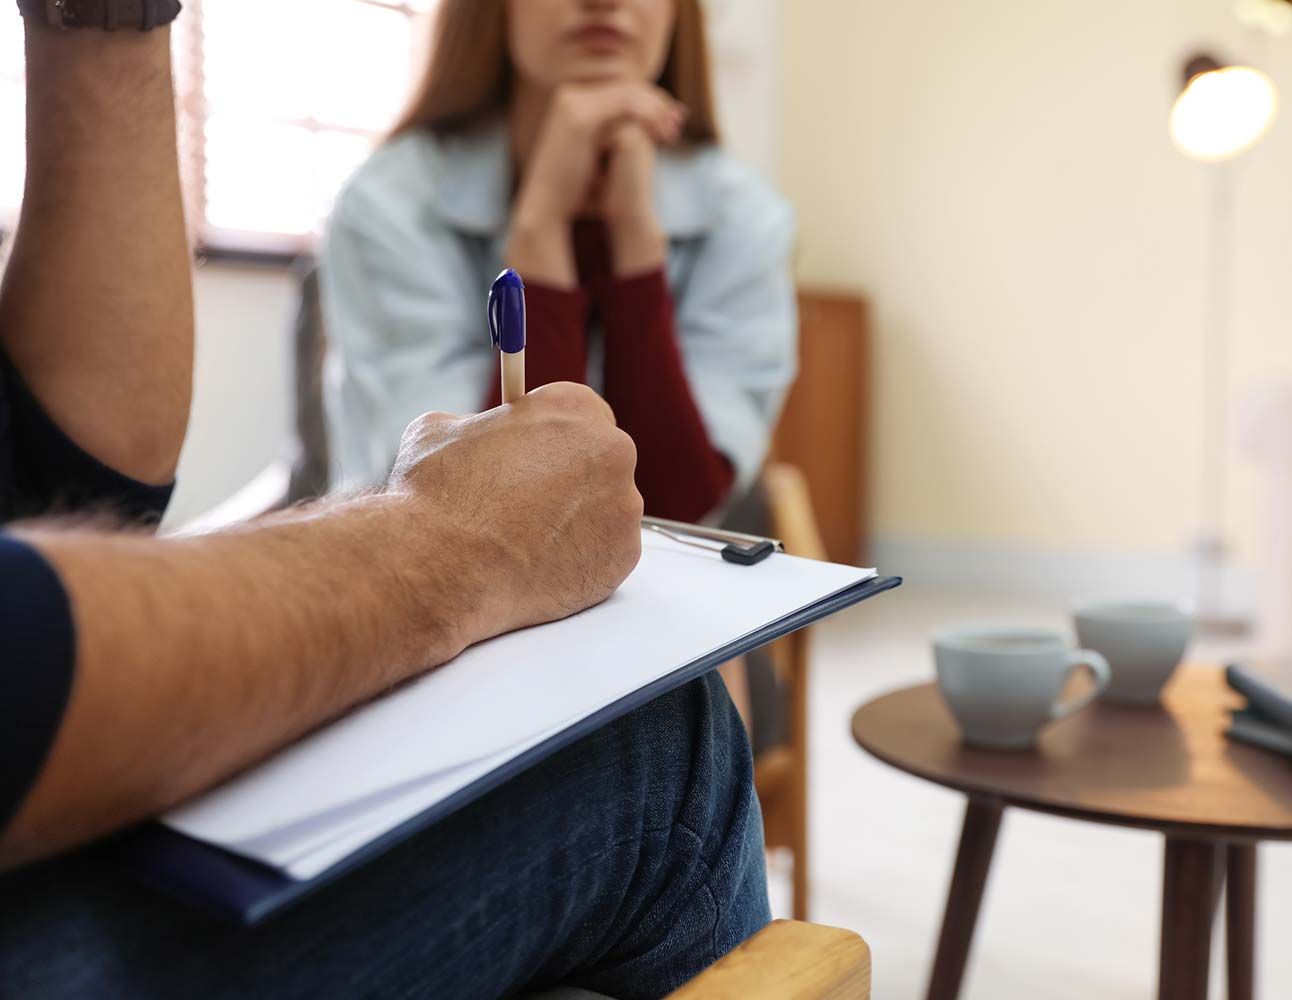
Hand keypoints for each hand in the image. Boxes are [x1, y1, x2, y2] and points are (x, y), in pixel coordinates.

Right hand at [387, 383, 643, 643]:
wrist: (444, 566)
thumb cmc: (438, 496)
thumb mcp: (441, 430)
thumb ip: (478, 426)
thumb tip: (476, 433)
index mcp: (573, 408)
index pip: (584, 414)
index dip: (558, 439)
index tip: (542, 456)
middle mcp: (611, 451)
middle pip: (602, 462)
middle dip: (572, 480)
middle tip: (532, 503)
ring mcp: (624, 506)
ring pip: (606, 511)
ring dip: (577, 521)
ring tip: (528, 540)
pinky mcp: (624, 556)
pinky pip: (607, 554)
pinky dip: (581, 561)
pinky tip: (540, 566)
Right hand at [507, 81, 682, 286]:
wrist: (549, 208)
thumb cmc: (572, 192)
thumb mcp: (598, 157)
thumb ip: (616, 136)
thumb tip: (639, 131)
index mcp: (573, 102)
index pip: (619, 90)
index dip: (650, 101)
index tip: (674, 118)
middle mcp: (570, 96)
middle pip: (626, 87)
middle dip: (657, 102)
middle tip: (680, 119)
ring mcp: (573, 102)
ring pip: (628, 93)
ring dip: (657, 109)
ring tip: (673, 130)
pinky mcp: (580, 115)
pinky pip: (625, 104)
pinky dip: (648, 115)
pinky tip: (662, 134)